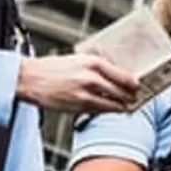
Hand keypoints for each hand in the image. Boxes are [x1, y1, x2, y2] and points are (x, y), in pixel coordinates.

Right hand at [16, 53, 140, 113]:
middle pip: (122, 91)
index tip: (138, 86)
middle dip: (132, 96)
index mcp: (93, 62)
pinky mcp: (79, 106)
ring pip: (114, 103)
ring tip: (127, 106)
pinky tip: (113, 109)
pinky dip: (109, 110)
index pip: (123, 75)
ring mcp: (86, 93)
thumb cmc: (52, 69)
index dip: (135, 84)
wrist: (31, 79)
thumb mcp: (78, 60)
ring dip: (123, 106)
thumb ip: (97, 67)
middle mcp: (92, 77)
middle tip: (136, 98)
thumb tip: (116, 75)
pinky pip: (101, 110)